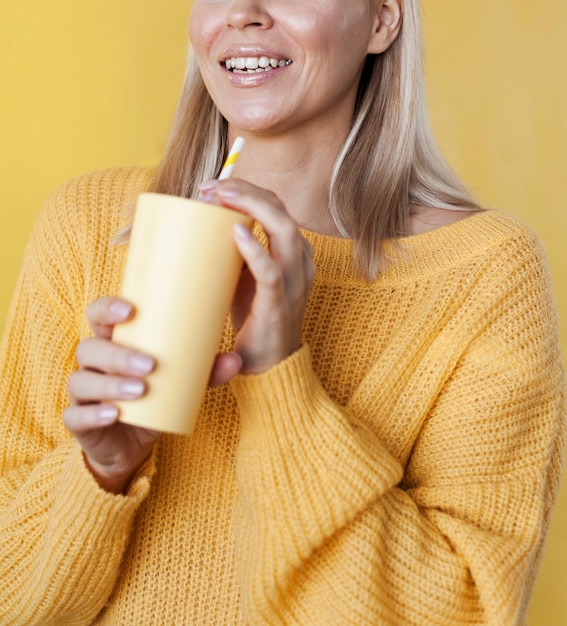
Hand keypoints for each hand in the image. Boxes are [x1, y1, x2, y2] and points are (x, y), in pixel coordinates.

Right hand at [64, 297, 242, 493]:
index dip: (107, 308)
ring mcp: (83, 393)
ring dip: (110, 384)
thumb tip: (235, 360)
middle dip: (118, 354)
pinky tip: (113, 414)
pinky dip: (94, 414)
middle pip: (90, 348)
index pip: (98, 315)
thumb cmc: (155, 398)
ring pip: (81, 381)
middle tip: (150, 364)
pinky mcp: (79, 422)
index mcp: (113, 342)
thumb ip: (205, 372)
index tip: (131, 310)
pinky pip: (76, 416)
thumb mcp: (181, 383)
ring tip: (140, 389)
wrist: (132, 443)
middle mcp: (93, 364)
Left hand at [200, 179, 315, 374]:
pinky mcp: (279, 305)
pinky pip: (272, 272)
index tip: (211, 186)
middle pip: (281, 210)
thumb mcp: (243, 276)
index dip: (248, 189)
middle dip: (247, 191)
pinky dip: (255, 250)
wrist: (268, 364)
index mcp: (292, 252)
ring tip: (221, 197)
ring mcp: (293, 283)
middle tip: (211, 187)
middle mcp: (298, 262)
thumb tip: (195, 226)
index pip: (276, 207)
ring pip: (284, 231)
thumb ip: (232, 252)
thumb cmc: (254, 317)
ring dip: (253, 207)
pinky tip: (235, 233)